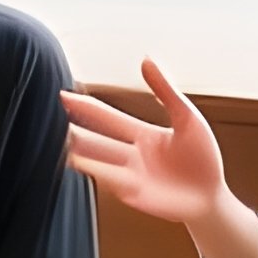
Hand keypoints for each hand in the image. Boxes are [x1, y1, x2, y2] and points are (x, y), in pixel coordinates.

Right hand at [60, 58, 227, 222]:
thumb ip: (165, 91)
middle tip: (45, 117)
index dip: (83, 105)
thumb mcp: (188, 119)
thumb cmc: (204, 157)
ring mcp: (128, 175)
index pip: (104, 116)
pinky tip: (79, 161)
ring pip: (95, 159)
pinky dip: (94, 170)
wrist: (213, 199)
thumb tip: (146, 59)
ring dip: (76, 150)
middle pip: (93, 138)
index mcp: (140, 133)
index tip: (60, 94)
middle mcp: (128, 153)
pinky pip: (109, 180)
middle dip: (70, 128)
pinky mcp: (132, 195)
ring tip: (54, 141)